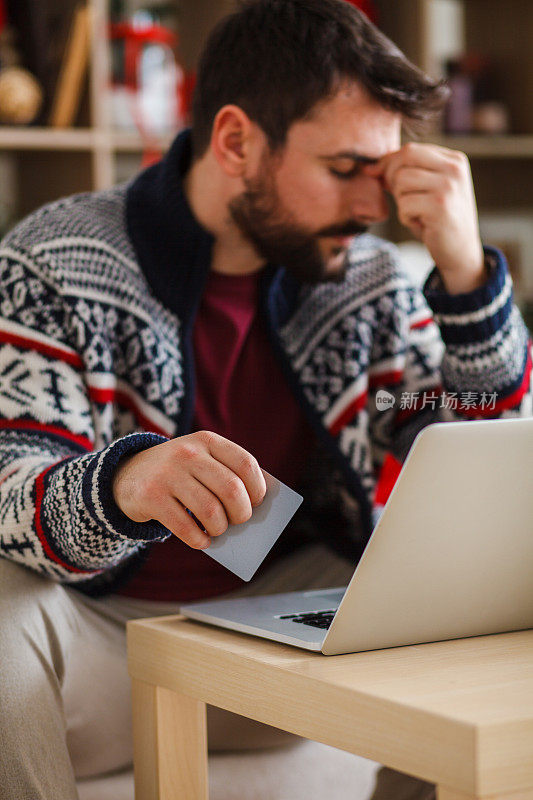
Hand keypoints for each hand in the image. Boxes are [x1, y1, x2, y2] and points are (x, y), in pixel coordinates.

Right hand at [112, 431, 266, 548]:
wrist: (127, 474)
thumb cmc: (179, 474)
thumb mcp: (200, 461)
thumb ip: (224, 476)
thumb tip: (252, 510)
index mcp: (206, 441)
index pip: (245, 464)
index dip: (257, 488)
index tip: (257, 502)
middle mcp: (188, 453)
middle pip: (231, 489)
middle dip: (241, 513)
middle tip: (239, 522)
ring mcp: (168, 474)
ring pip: (211, 511)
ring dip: (220, 528)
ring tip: (217, 530)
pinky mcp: (151, 497)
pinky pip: (186, 527)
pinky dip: (199, 540)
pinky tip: (202, 540)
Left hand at [365, 143, 485, 293]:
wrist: (461, 251)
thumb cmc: (438, 220)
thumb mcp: (427, 190)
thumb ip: (406, 173)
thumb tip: (370, 167)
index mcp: (454, 160)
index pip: (410, 150)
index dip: (388, 163)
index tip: (379, 177)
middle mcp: (454, 168)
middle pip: (404, 158)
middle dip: (393, 178)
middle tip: (403, 199)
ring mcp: (448, 186)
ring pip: (402, 181)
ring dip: (401, 201)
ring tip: (417, 213)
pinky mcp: (440, 206)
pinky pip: (404, 204)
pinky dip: (406, 217)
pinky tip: (421, 224)